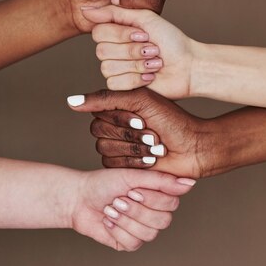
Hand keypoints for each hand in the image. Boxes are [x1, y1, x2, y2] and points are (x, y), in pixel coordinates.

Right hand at [66, 88, 210, 178]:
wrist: (193, 147)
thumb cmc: (172, 120)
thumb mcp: (141, 101)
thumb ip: (105, 98)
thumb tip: (71, 101)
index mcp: (117, 107)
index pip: (98, 113)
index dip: (120, 118)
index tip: (143, 118)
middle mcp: (114, 126)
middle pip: (99, 132)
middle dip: (129, 134)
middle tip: (153, 134)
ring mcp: (118, 146)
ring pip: (105, 149)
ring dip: (134, 148)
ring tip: (155, 147)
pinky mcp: (122, 167)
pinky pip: (112, 165)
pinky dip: (134, 162)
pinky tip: (152, 160)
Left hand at [70, 167, 195, 250]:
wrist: (78, 198)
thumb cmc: (104, 183)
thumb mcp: (133, 177)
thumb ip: (162, 181)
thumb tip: (190, 183)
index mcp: (157, 195)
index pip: (172, 204)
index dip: (152, 199)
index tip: (133, 189)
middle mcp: (153, 212)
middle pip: (163, 221)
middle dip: (136, 210)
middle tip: (119, 199)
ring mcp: (142, 229)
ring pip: (149, 234)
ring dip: (125, 220)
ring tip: (111, 208)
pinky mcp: (129, 243)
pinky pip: (133, 243)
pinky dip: (117, 230)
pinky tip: (108, 221)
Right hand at [81, 5, 196, 98]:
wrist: (188, 66)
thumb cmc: (171, 41)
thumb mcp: (145, 19)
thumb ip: (114, 13)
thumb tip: (85, 8)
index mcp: (116, 32)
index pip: (98, 32)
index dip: (120, 35)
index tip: (144, 34)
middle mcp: (113, 50)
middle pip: (102, 51)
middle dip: (132, 51)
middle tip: (153, 49)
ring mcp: (116, 69)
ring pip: (108, 68)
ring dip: (137, 64)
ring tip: (155, 63)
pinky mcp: (121, 88)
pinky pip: (114, 83)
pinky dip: (136, 79)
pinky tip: (150, 76)